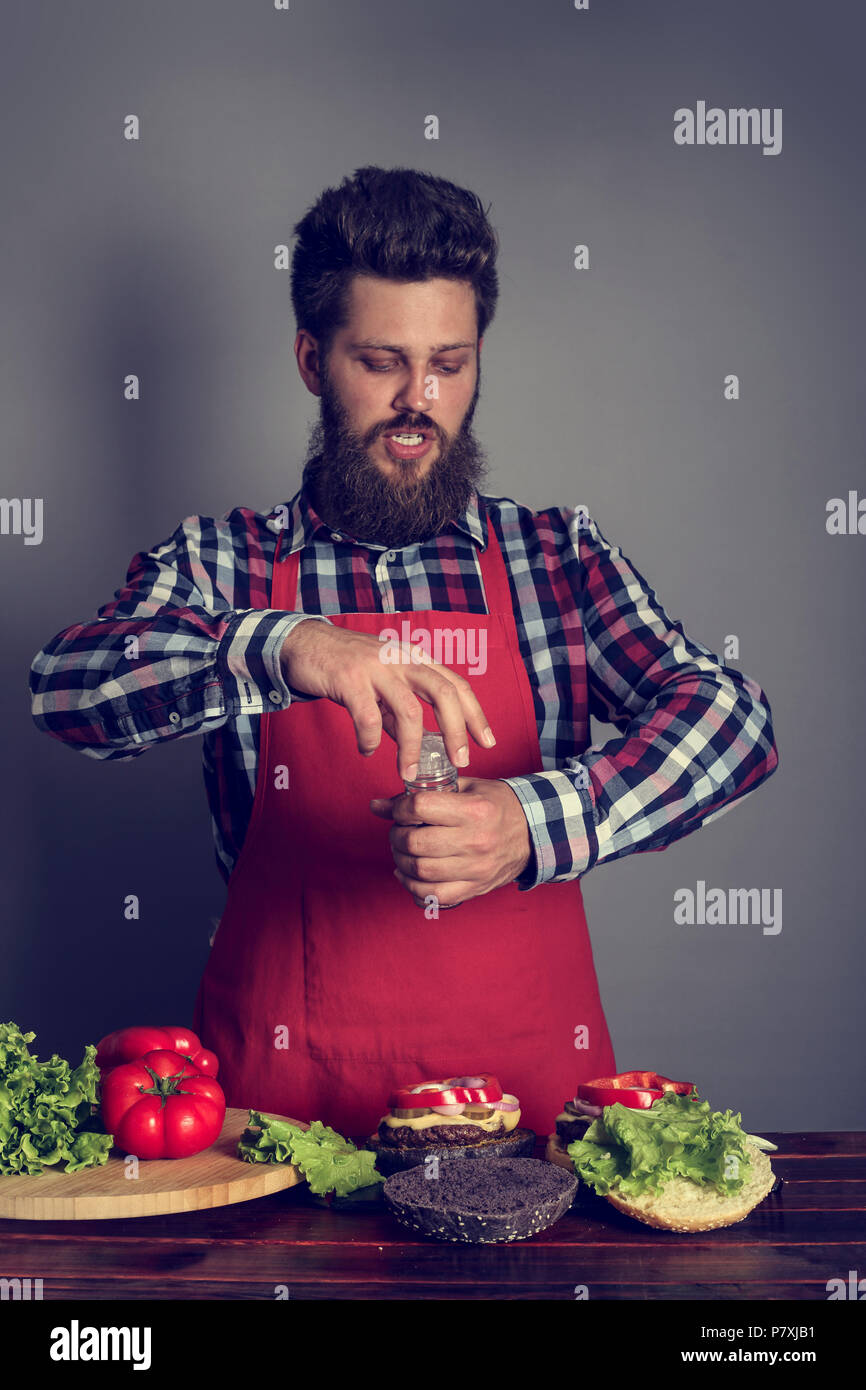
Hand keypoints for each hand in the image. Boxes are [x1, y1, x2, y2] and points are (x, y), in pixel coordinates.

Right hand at [280, 620, 494, 779]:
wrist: (304, 643)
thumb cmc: (346, 666)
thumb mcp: (381, 685)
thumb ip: (398, 712)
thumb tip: (416, 744)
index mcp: (414, 659)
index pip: (456, 685)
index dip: (475, 714)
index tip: (488, 743)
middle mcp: (401, 659)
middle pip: (443, 693)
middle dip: (456, 731)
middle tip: (460, 761)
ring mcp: (376, 667)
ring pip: (408, 710)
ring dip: (411, 747)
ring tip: (407, 772)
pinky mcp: (349, 679)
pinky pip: (368, 717)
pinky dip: (371, 740)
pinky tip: (367, 750)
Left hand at [369, 776, 531, 907]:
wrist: (533, 832)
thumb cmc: (496, 805)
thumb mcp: (465, 788)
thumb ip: (423, 794)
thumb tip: (377, 805)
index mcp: (474, 810)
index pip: (420, 807)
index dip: (399, 808)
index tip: (398, 810)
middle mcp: (475, 840)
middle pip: (416, 842)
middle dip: (397, 835)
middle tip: (399, 831)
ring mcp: (476, 868)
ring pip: (420, 870)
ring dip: (401, 860)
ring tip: (402, 851)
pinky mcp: (475, 888)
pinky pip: (434, 896)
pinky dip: (412, 887)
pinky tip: (409, 875)